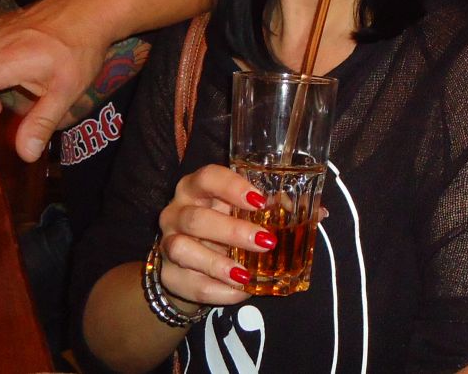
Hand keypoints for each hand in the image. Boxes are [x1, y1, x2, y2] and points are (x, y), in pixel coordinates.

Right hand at [156, 165, 273, 305]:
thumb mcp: (238, 211)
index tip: (260, 201)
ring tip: (245, 274)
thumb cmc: (220, 225)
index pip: (207, 178)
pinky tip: (239, 290)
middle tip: (265, 242)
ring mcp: (167, 244)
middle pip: (196, 219)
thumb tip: (300, 208)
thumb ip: (263, 208)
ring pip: (182, 250)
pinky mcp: (168, 275)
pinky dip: (218, 290)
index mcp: (195, 189)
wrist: (190, 262)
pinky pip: (190, 283)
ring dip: (217, 264)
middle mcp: (176, 213)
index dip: (232, 187)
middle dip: (232, 231)